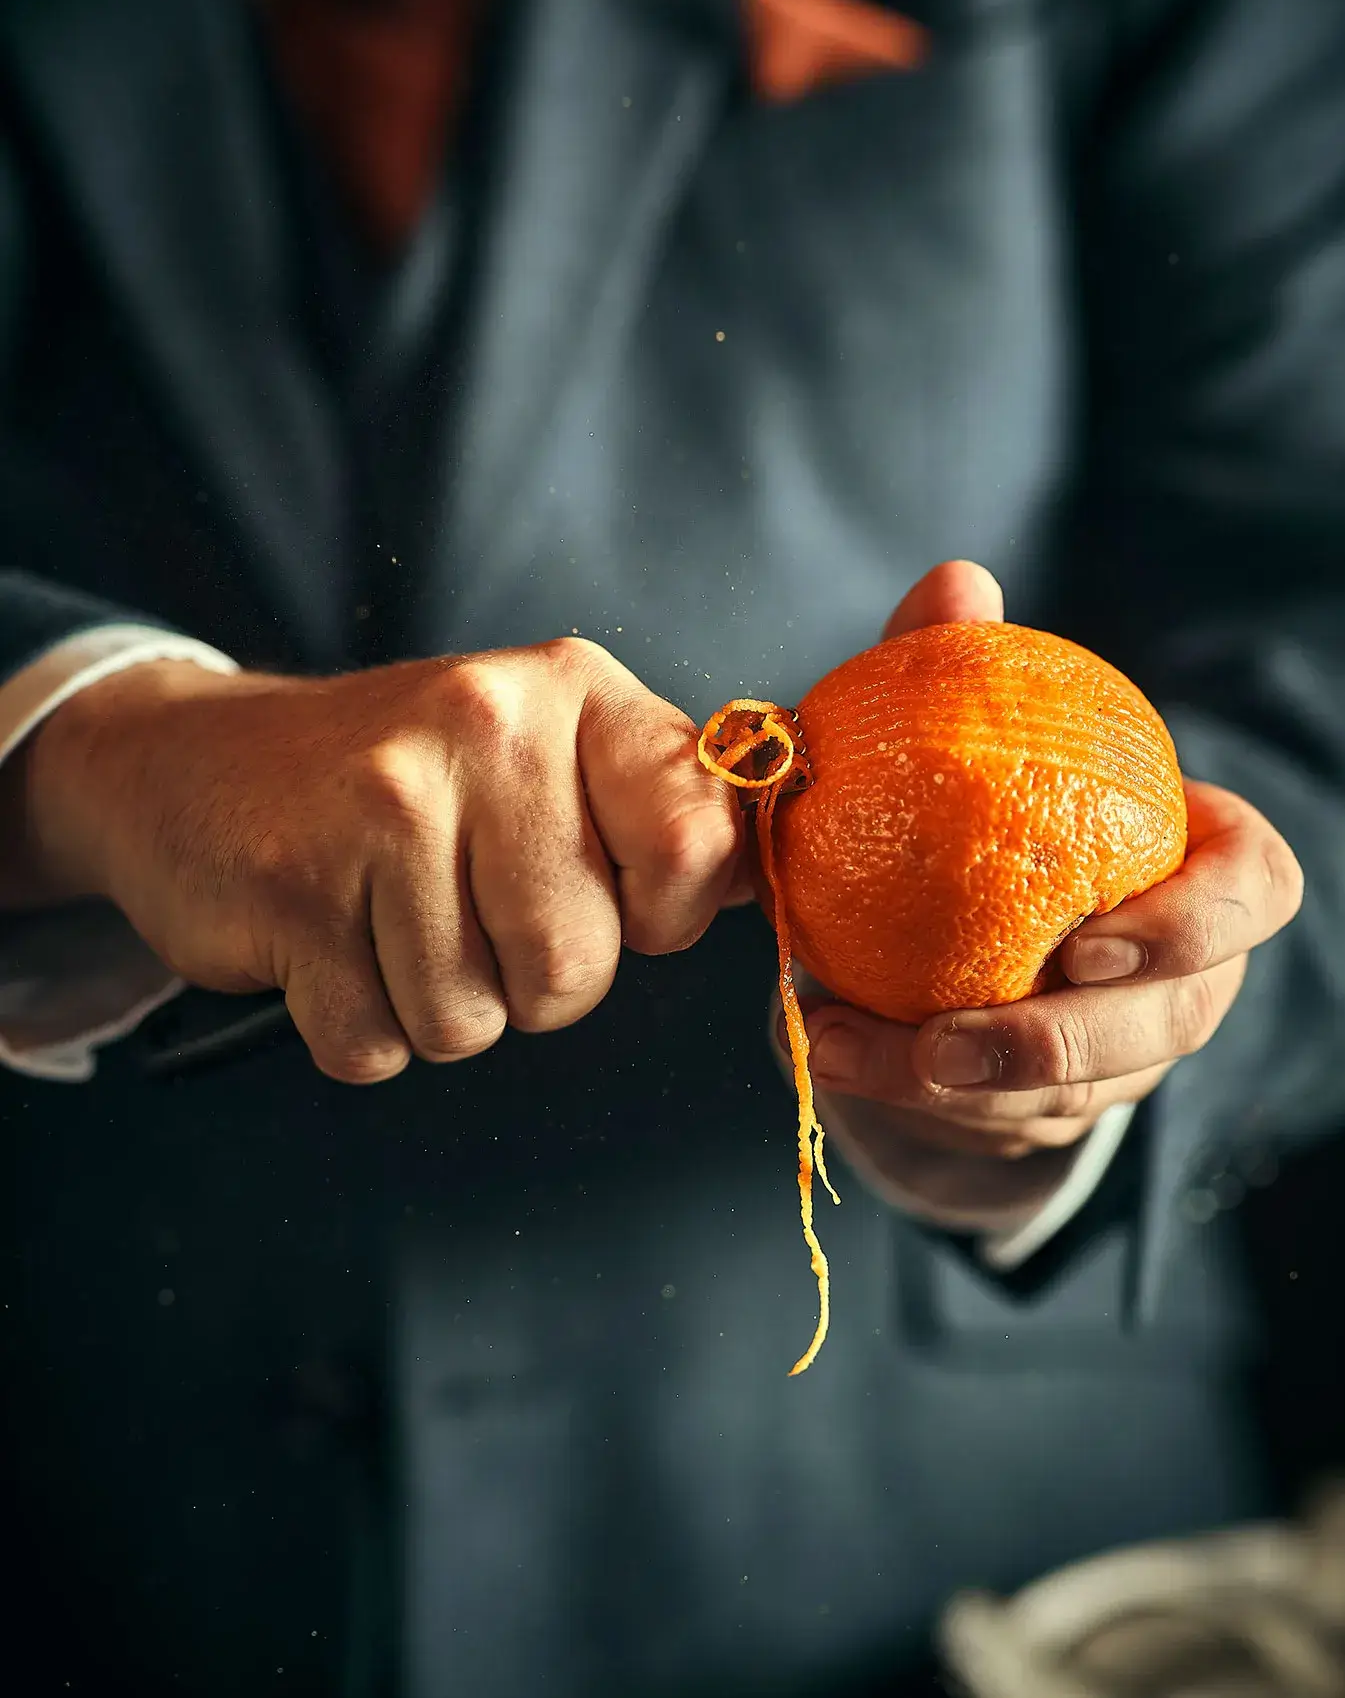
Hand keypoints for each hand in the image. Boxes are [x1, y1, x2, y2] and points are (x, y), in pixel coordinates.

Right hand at [15, 641, 742, 1081]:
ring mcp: (382, 806)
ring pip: (472, 1021)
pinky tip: (333, 944)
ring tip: (391, 920)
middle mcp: (483, 727)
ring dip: (437, 1005)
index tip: (614, 897)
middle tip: (469, 912)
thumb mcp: (544, 749)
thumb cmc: (400, 779)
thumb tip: (758, 881)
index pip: (695, 841)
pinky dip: (358, 1028)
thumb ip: (658, 808)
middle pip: (576, 966)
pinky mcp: (293, 889)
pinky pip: (375, 1045)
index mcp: (571, 691)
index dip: (662, 913)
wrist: (193, 764)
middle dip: (532, 982)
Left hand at [798, 562, 1304, 1159]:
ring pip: (1073, 1097)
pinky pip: (993, 1121)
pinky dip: (903, 1094)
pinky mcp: (1051, 1105)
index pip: (1254, 892)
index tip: (1090, 941)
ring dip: (955, 1090)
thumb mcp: (965, 729)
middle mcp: (1182, 970)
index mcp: (1199, 867)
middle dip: (1058, 1049)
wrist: (946, 902)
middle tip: (945, 1041)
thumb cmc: (982, 799)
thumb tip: (958, 581)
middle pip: (1167, 1026)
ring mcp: (1126, 1051)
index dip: (1196, 927)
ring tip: (845, 1043)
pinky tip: (826, 1046)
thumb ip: (965, 661)